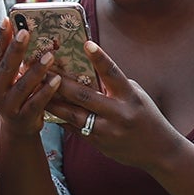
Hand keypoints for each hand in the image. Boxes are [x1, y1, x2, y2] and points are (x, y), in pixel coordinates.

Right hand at [0, 18, 62, 138]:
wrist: (18, 130)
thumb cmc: (17, 96)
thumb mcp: (10, 79)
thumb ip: (14, 59)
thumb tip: (22, 29)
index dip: (2, 38)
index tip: (8, 20)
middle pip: (6, 68)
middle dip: (16, 49)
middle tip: (26, 32)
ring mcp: (8, 106)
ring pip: (22, 86)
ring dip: (36, 70)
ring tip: (49, 55)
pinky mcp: (23, 118)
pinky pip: (36, 103)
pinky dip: (46, 91)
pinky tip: (57, 79)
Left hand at [43, 41, 175, 170]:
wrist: (159, 151)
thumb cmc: (145, 116)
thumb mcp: (135, 95)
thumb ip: (113, 85)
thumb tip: (86, 69)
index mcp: (130, 96)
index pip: (114, 74)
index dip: (100, 58)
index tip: (87, 43)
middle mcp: (119, 113)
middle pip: (84, 95)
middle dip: (60, 82)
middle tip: (41, 69)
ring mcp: (107, 131)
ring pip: (73, 114)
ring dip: (52, 101)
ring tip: (35, 89)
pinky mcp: (99, 144)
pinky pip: (74, 129)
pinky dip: (59, 118)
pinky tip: (44, 109)